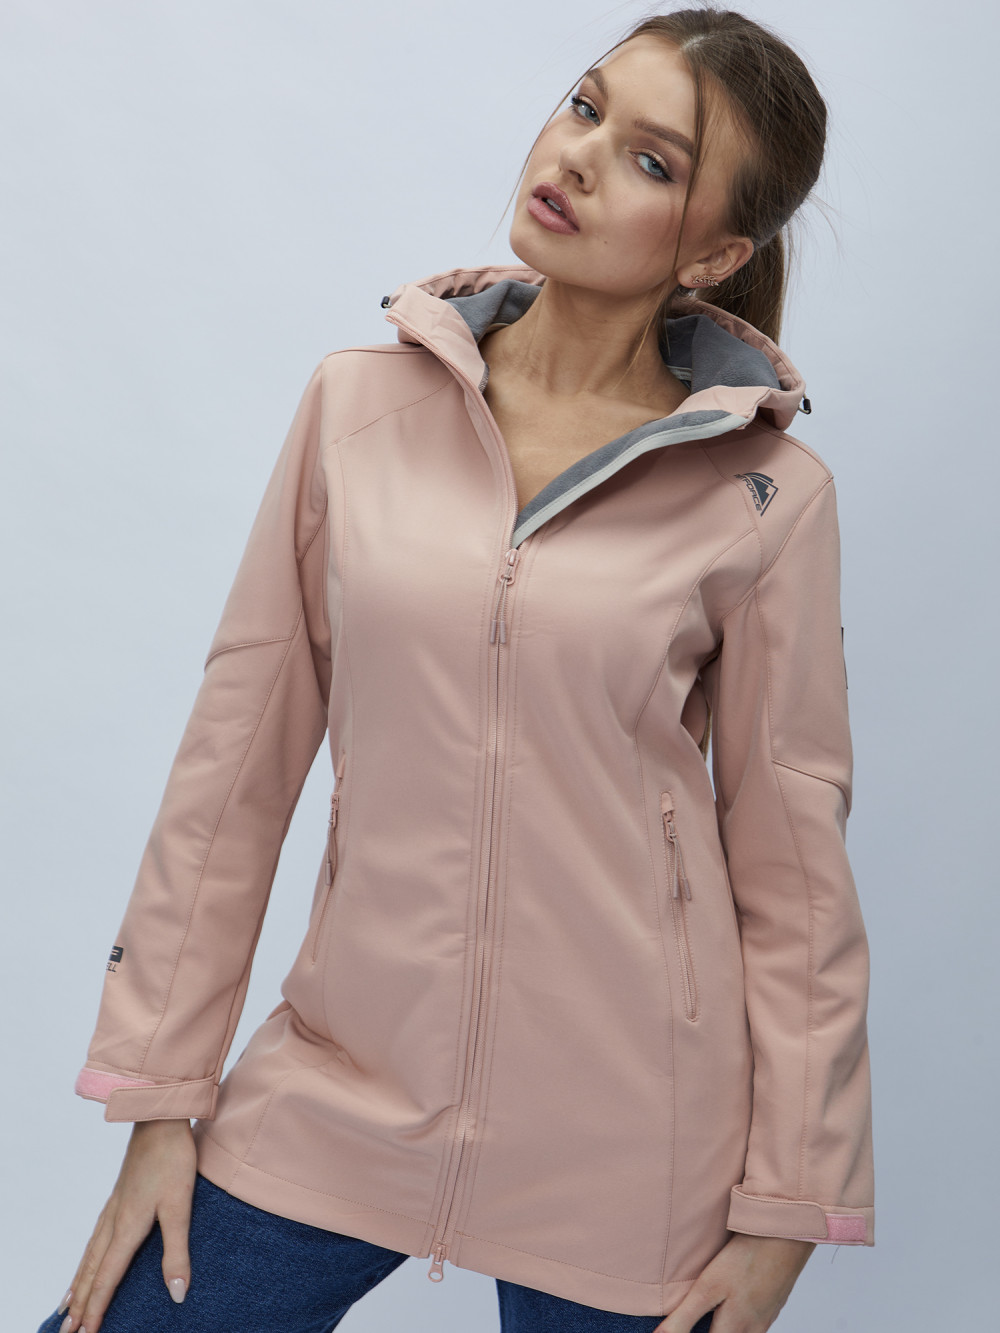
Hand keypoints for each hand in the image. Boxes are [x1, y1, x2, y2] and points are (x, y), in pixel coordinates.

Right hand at [57, 1117, 197, 1332]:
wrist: (159, 1118)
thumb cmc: (172, 1160)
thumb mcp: (180, 1207)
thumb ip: (177, 1251)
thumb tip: (176, 1294)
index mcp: (127, 1227)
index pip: (108, 1277)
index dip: (98, 1307)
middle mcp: (114, 1220)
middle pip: (92, 1270)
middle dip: (80, 1303)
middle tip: (65, 1332)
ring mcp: (114, 1207)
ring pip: (90, 1254)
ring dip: (79, 1282)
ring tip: (66, 1306)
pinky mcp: (119, 1196)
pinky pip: (95, 1237)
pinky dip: (86, 1257)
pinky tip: (88, 1257)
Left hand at [654, 1232, 815, 1332]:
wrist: (784, 1234)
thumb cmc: (745, 1259)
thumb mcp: (707, 1288)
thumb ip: (683, 1317)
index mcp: (735, 1328)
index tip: (691, 1326)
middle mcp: (754, 1327)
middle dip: (714, 1329)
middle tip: (701, 1318)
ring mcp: (767, 1314)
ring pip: (745, 1332)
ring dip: (729, 1325)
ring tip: (715, 1313)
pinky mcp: (774, 1299)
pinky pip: (757, 1320)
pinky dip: (741, 1318)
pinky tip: (734, 1300)